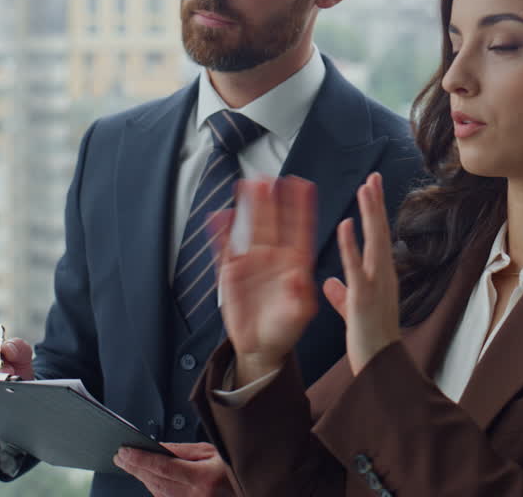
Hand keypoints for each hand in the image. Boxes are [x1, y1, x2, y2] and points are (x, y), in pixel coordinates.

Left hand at [113, 442, 233, 496]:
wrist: (249, 490)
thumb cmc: (235, 471)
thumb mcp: (212, 452)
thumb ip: (183, 451)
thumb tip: (158, 447)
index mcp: (203, 479)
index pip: (163, 467)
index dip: (140, 459)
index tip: (124, 451)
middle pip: (155, 482)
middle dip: (135, 467)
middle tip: (120, 457)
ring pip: (157, 493)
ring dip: (143, 478)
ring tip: (130, 464)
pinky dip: (155, 488)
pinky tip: (147, 478)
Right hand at [216, 177, 318, 384]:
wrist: (261, 346)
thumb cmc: (285, 330)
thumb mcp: (299, 315)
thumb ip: (300, 297)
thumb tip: (300, 276)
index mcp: (296, 263)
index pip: (300, 229)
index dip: (301, 207)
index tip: (303, 185)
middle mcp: (274, 257)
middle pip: (273, 222)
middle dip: (271, 199)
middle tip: (269, 177)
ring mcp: (253, 262)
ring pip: (251, 228)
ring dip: (249, 207)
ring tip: (247, 185)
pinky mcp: (233, 272)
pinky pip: (226, 247)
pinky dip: (222, 232)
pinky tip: (219, 216)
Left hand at [321, 172, 401, 375]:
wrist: (380, 367)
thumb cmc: (370, 341)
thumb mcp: (353, 313)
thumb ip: (342, 296)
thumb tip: (331, 283)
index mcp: (380, 277)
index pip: (378, 238)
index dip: (375, 214)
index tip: (372, 190)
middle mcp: (384, 276)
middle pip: (381, 232)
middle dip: (377, 204)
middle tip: (374, 177)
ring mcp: (377, 285)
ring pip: (375, 242)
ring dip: (370, 214)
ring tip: (366, 187)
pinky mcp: (364, 298)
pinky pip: (357, 266)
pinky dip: (352, 244)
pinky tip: (348, 223)